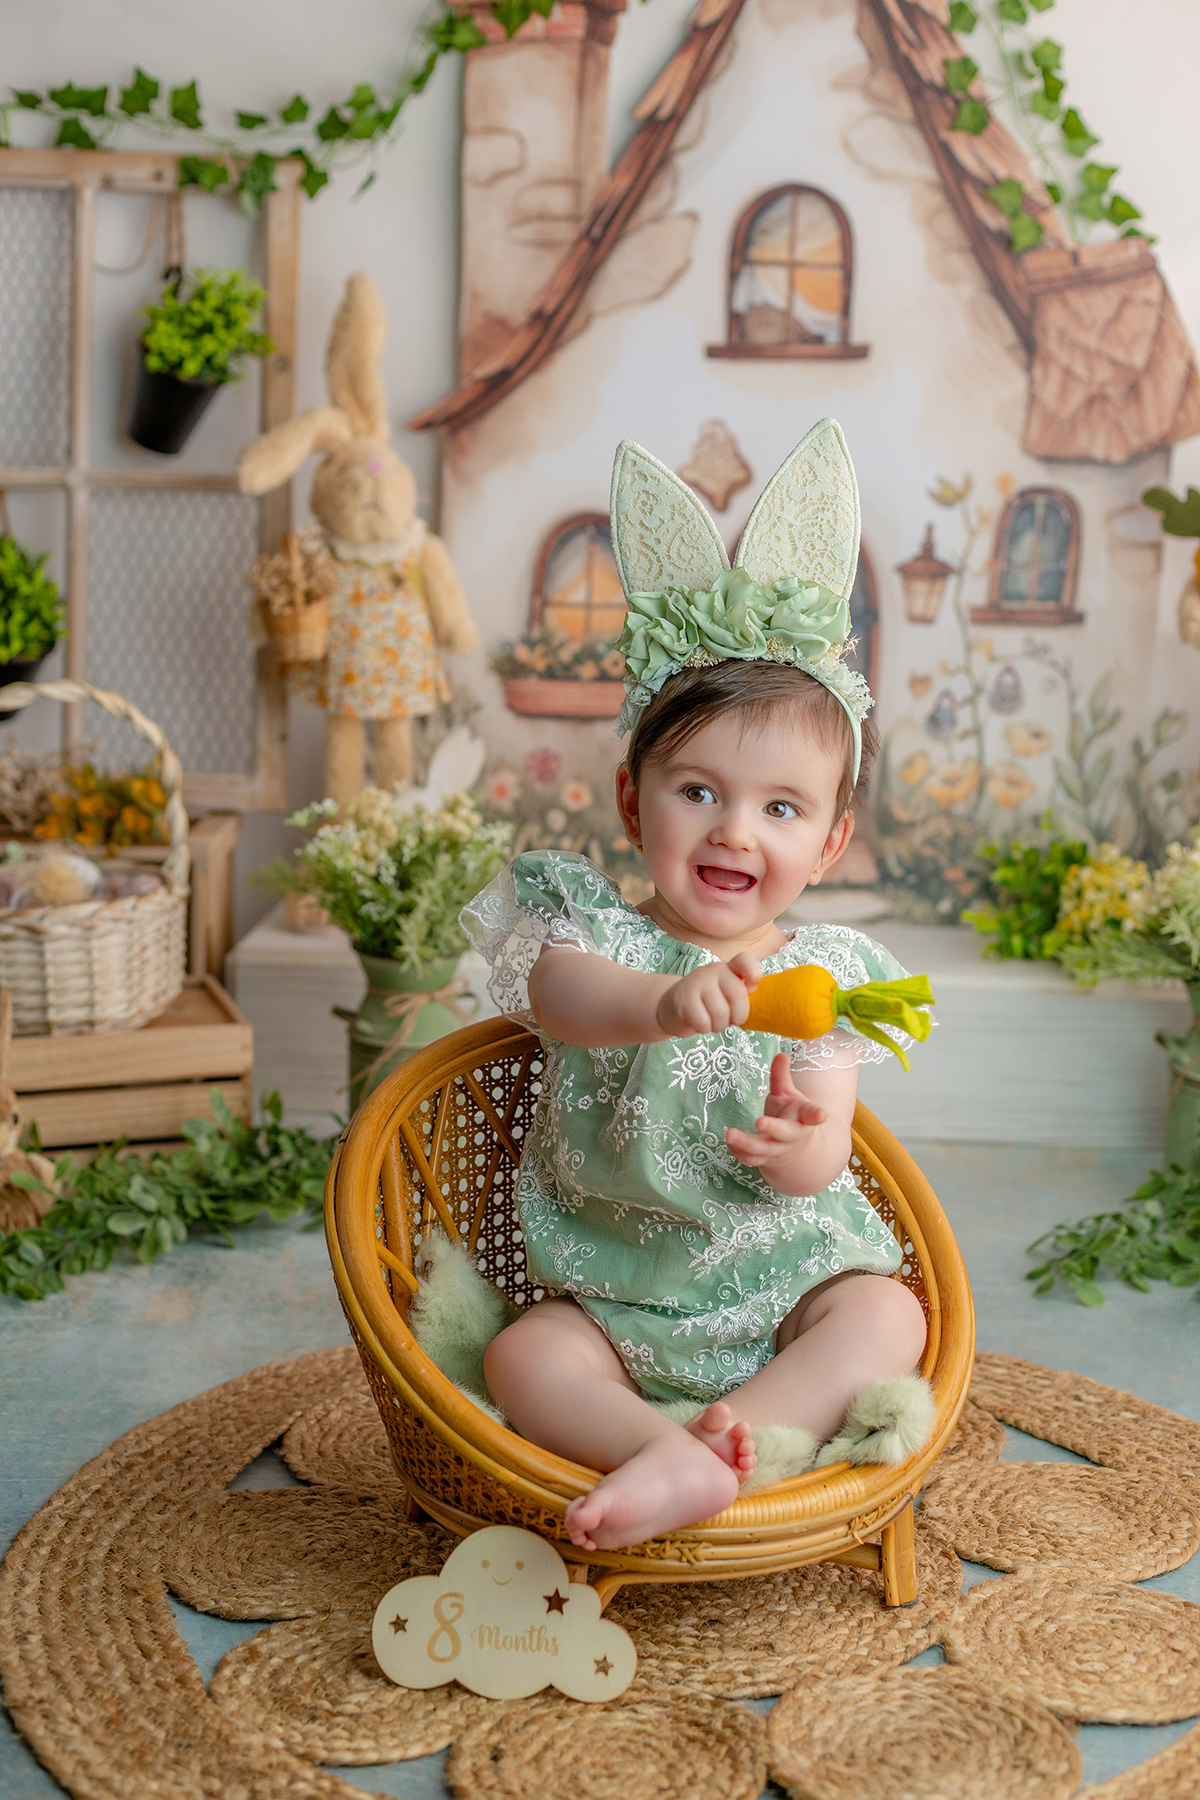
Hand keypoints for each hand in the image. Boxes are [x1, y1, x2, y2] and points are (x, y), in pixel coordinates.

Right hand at [656, 952, 760, 1037]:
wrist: (672, 1006)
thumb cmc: (710, 1003)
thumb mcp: (728, 993)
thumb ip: (744, 994)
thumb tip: (762, 1007)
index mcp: (729, 968)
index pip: (745, 960)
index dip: (754, 974)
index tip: (751, 989)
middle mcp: (713, 970)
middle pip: (737, 994)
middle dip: (738, 1016)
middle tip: (731, 1020)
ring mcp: (696, 983)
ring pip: (720, 1013)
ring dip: (720, 1026)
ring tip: (714, 1022)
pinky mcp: (682, 1000)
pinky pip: (703, 1022)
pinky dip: (705, 1029)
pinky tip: (700, 1023)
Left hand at [725, 1052, 826, 1171]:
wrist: (796, 1151)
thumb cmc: (791, 1116)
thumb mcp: (789, 1095)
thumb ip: (782, 1077)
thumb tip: (781, 1054)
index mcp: (803, 1118)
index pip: (811, 1115)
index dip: (816, 1115)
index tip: (821, 1115)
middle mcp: (792, 1136)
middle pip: (784, 1134)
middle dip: (772, 1128)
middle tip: (758, 1121)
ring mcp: (778, 1150)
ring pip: (763, 1151)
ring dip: (746, 1145)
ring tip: (729, 1134)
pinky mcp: (764, 1160)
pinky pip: (750, 1160)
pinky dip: (739, 1153)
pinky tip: (729, 1143)